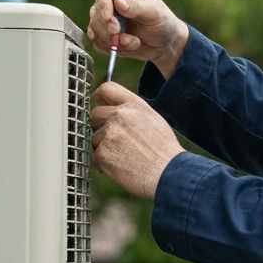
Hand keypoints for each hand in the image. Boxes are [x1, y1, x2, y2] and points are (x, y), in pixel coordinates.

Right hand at [87, 0, 188, 78]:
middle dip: (108, 29)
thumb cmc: (162, 22)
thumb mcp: (154, 13)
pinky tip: (129, 47)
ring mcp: (106, 20)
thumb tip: (118, 2)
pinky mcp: (105, 36)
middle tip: (125, 38)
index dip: (103, 7)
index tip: (110, 21)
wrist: (165, 44)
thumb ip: (137, 7)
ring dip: (113, 41)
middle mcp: (110, 3)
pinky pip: (98, 43)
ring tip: (134, 42)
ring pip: (94, 30)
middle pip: (95, 14)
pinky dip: (112, 49)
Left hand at [91, 82, 183, 198]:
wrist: (167, 172)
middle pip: (95, 114)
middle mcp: (119, 115)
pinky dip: (104, 164)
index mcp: (133, 105)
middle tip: (116, 140)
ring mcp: (109, 134)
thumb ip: (131, 110)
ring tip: (125, 157)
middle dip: (101, 127)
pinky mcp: (102, 153)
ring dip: (104, 147)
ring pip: (95, 138)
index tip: (100, 107)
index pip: (106, 89)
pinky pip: (95, 156)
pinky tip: (122, 167)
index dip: (100, 99)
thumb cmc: (163, 150)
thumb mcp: (153, 119)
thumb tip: (114, 109)